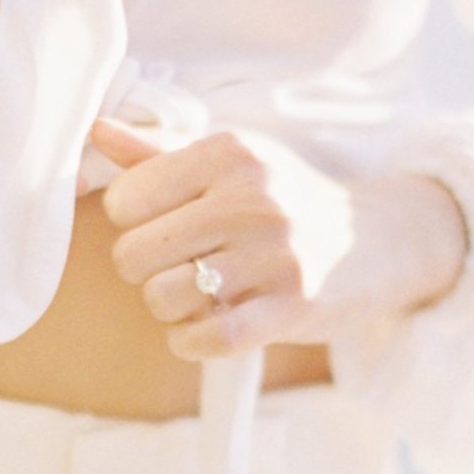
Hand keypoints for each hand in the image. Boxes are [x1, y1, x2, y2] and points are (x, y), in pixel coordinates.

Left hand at [90, 117, 469, 359]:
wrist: (377, 241)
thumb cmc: (286, 200)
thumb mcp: (233, 163)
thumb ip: (160, 153)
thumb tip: (96, 132)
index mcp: (230, 154)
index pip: (126, 200)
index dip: (131, 223)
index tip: (160, 226)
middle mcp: (252, 199)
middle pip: (134, 255)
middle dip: (143, 271)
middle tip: (175, 267)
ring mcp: (275, 254)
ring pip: (164, 299)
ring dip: (169, 310)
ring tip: (196, 296)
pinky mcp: (292, 306)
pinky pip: (208, 338)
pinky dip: (189, 342)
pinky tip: (200, 331)